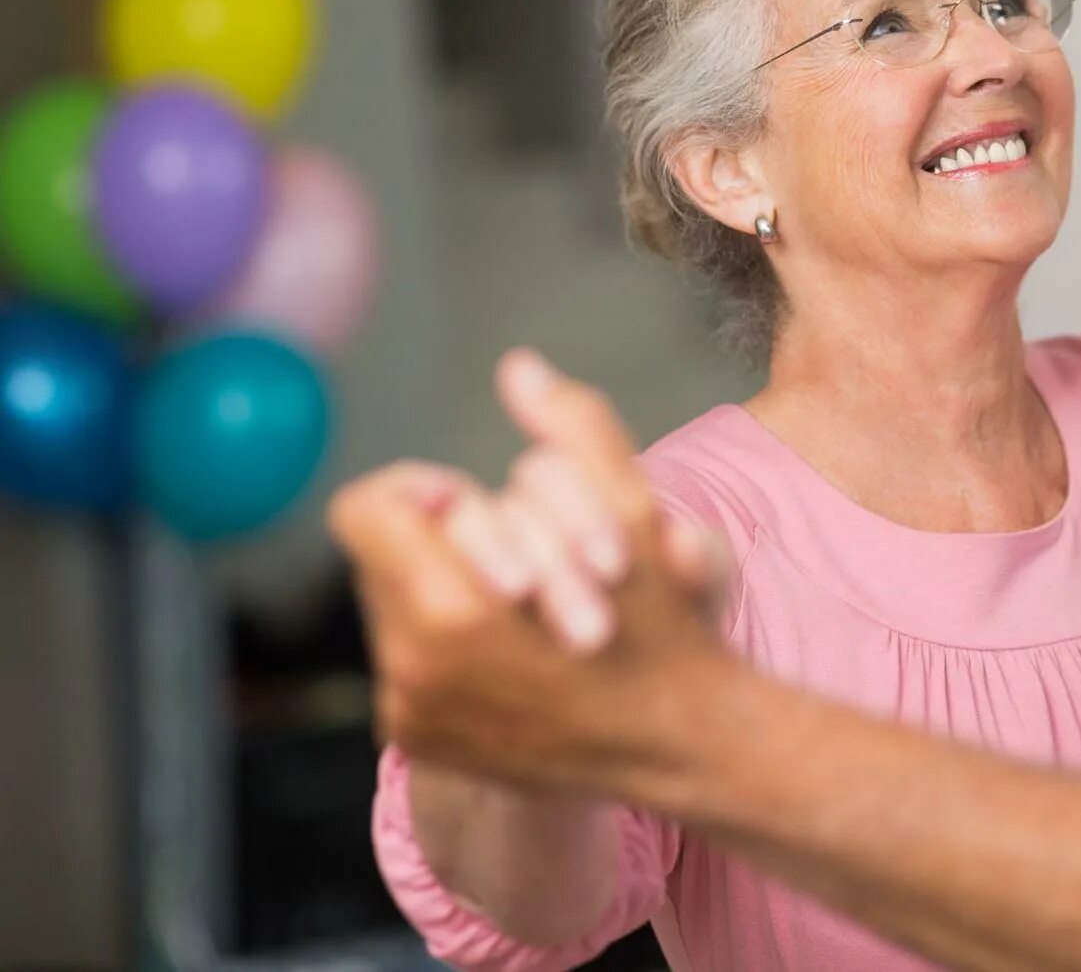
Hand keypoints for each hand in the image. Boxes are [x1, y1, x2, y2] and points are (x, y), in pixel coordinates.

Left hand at [329, 359, 736, 795]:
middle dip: (451, 543)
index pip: (369, 509)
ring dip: (450, 588)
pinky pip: (405, 658)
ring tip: (528, 605)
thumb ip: (574, 429)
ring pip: (394, 604)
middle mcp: (410, 669)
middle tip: (525, 562)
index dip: (423, 491)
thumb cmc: (661, 626)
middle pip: (387, 553)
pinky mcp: (417, 739)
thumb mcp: (633, 513)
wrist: (677, 746)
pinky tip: (517, 653)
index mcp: (451, 610)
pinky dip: (449, 642)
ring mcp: (409, 711)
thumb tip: (518, 367)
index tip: (478, 503)